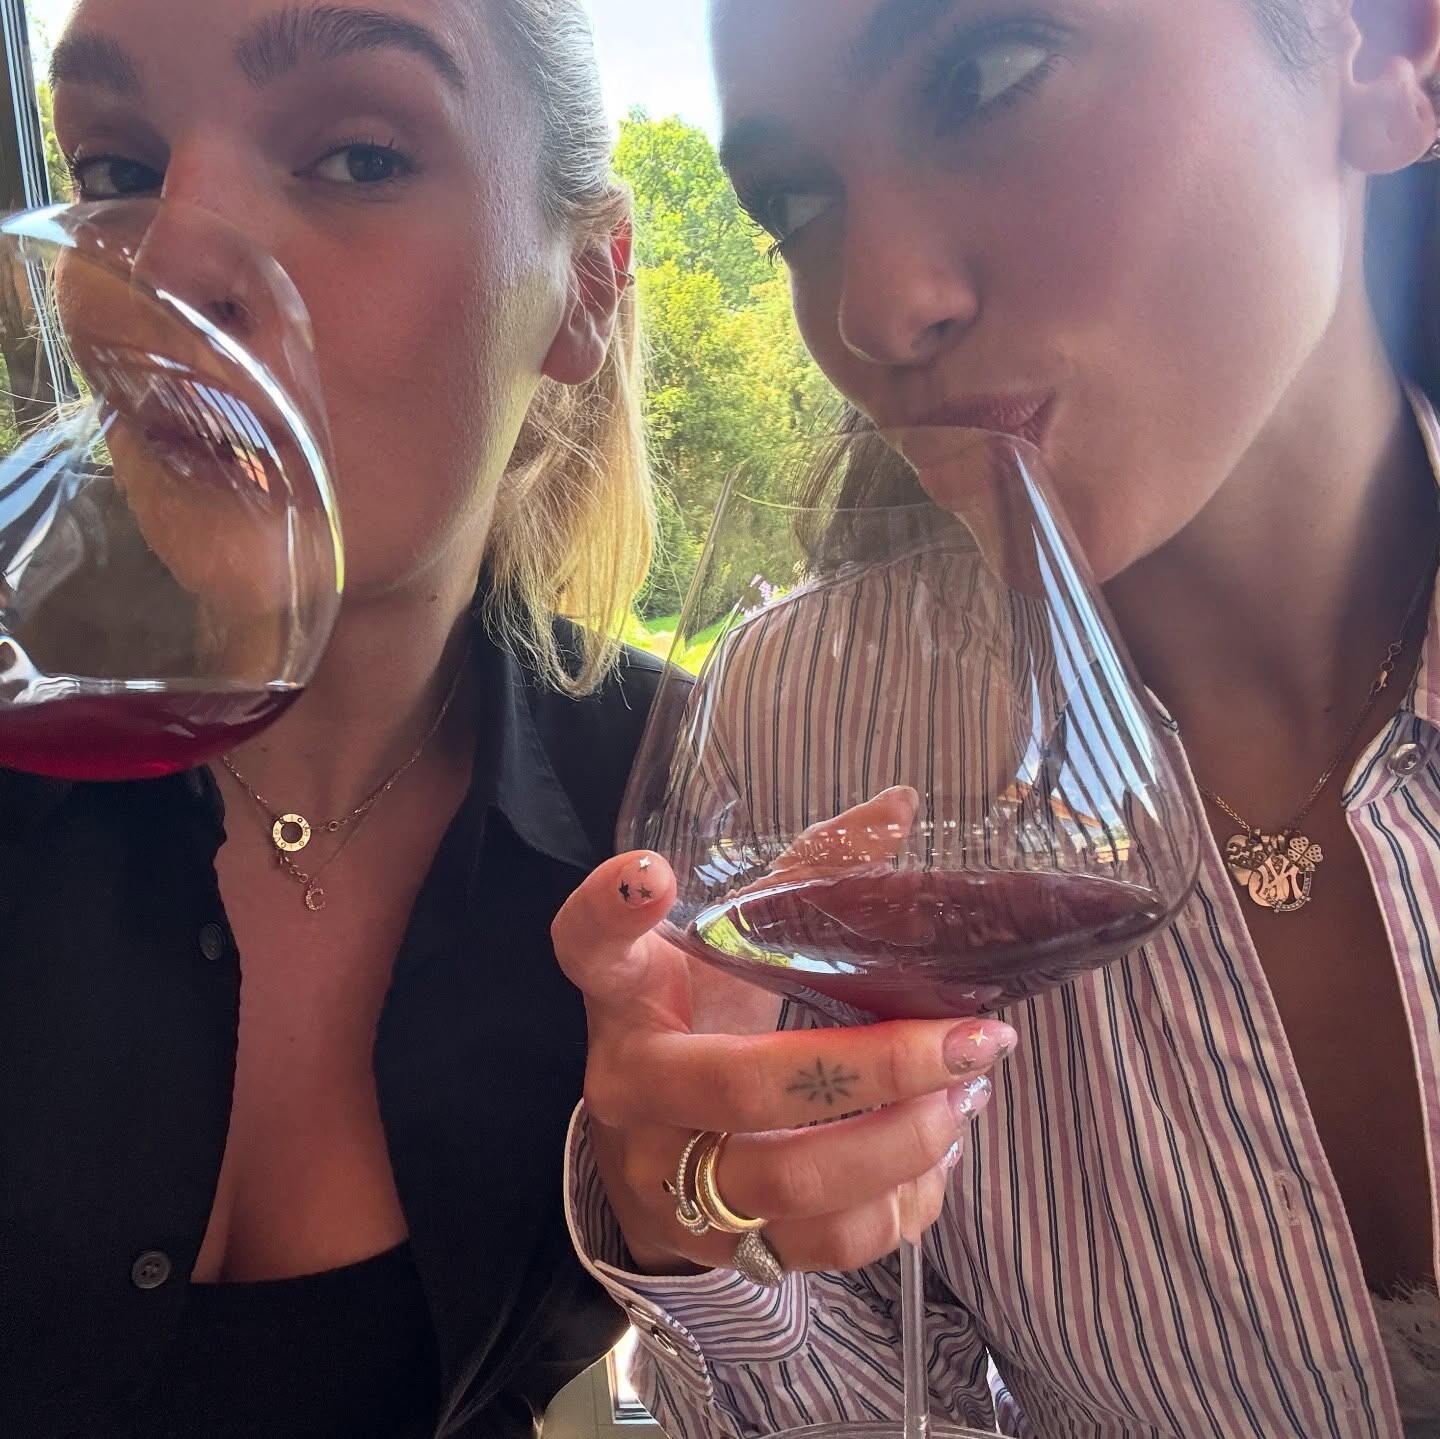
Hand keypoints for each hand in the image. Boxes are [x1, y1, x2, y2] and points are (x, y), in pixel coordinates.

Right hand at [552, 793, 1016, 1277]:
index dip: (611, 912)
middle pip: (744, 1085)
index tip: (654, 872)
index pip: (590, 947)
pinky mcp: (720, 1248)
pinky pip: (826, 1243)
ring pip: (794, 1180)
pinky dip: (904, 1201)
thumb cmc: (700, 1020)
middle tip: (971, 1038)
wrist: (649, 1159)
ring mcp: (671, 1181)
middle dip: (876, 1066)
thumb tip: (902, 805)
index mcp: (627, 998)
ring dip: (905, 1141)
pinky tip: (941, 1150)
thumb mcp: (729, 946)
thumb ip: (806, 878)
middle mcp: (636, 1091)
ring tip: (968, 1095)